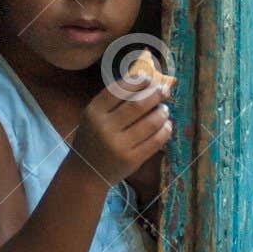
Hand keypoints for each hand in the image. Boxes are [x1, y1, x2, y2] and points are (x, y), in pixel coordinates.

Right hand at [71, 72, 172, 186]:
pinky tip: (166, 125)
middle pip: (138, 104)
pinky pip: (155, 141)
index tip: (149, 78)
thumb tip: (146, 80)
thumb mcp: (95, 117)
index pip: (120, 90)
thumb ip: (114, 100)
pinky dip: (165, 130)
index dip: (138, 81)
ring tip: (163, 110)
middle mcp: (105, 128)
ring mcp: (118, 145)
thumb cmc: (93, 138)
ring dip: (162, 112)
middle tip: (163, 91)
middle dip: (155, 94)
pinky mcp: (132, 160)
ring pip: (150, 123)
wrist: (86, 172)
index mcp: (93, 112)